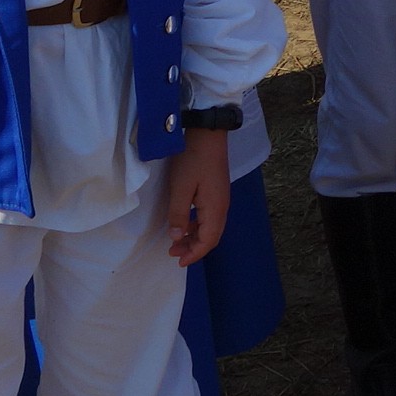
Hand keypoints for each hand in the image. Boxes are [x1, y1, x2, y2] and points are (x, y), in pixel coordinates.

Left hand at [165, 127, 233, 265]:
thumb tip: (177, 237)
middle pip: (212, 236)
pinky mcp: (217, 191)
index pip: (208, 240)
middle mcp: (222, 206)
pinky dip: (198, 225)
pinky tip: (186, 223)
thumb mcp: (180, 188)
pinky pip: (209, 216)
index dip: (194, 254)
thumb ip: (179, 215)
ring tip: (177, 241)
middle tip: (173, 253)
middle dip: (194, 248)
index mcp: (215, 208)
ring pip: (211, 226)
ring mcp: (221, 198)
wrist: (208, 134)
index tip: (178, 261)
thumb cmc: (192, 160)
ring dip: (195, 237)